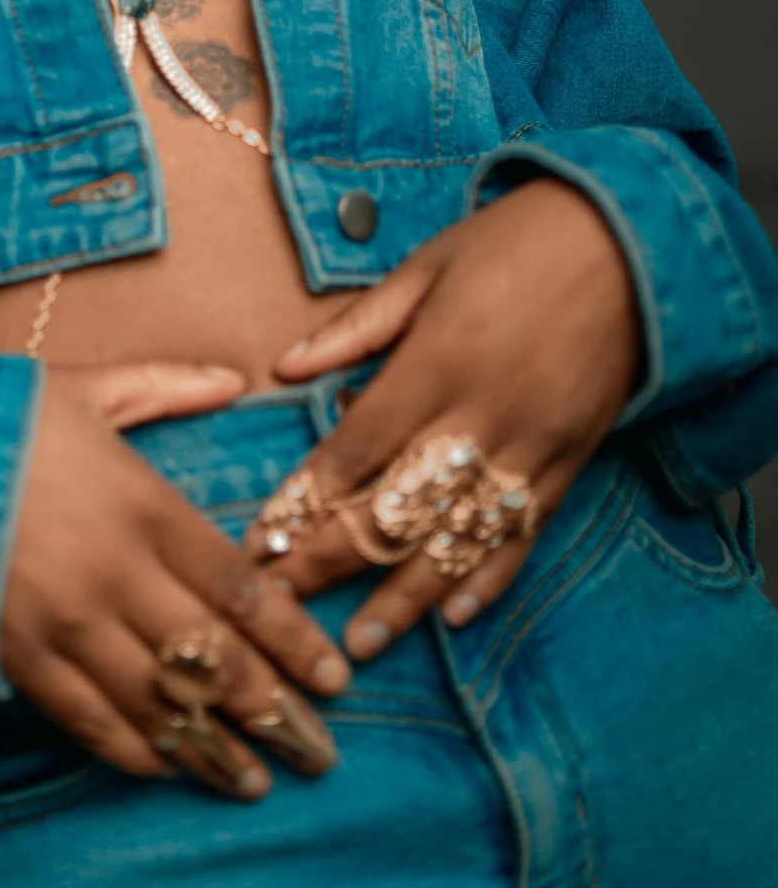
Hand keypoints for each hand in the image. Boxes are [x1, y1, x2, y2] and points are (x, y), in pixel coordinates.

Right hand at [0, 359, 351, 798]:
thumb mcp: (84, 388)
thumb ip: (165, 387)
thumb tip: (231, 379)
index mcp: (143, 504)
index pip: (241, 589)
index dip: (293, 640)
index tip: (331, 676)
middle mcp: (117, 573)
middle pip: (216, 658)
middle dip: (275, 711)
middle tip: (321, 751)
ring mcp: (66, 623)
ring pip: (162, 704)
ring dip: (216, 750)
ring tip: (259, 781)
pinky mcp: (17, 658)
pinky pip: (89, 720)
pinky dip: (135, 751)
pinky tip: (168, 768)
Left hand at [250, 178, 640, 657]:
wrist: (626, 246)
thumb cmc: (512, 245)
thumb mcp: (426, 266)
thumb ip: (357, 327)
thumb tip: (285, 368)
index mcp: (437, 360)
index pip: (356, 449)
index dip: (305, 500)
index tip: (262, 540)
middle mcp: (482, 414)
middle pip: (397, 506)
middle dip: (334, 561)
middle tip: (281, 604)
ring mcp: (531, 445)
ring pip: (458, 539)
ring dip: (405, 596)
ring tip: (360, 642)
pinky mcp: (571, 461)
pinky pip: (525, 534)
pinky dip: (490, 578)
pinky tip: (453, 615)